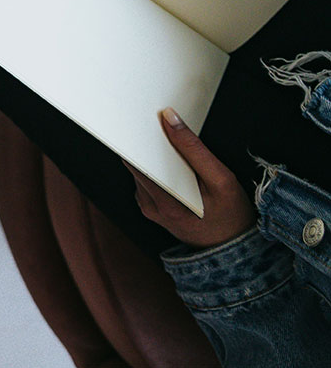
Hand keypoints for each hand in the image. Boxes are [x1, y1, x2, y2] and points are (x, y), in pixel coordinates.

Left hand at [126, 107, 256, 248]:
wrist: (233, 248)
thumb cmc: (231, 216)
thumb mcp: (222, 180)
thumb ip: (194, 149)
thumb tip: (170, 119)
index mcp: (164, 202)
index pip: (136, 160)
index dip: (138, 137)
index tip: (144, 120)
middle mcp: (150, 206)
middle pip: (136, 163)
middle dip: (147, 144)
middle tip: (159, 127)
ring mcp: (149, 208)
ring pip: (140, 170)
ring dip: (151, 157)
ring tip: (170, 147)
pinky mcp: (152, 208)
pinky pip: (146, 180)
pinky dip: (156, 169)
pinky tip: (173, 165)